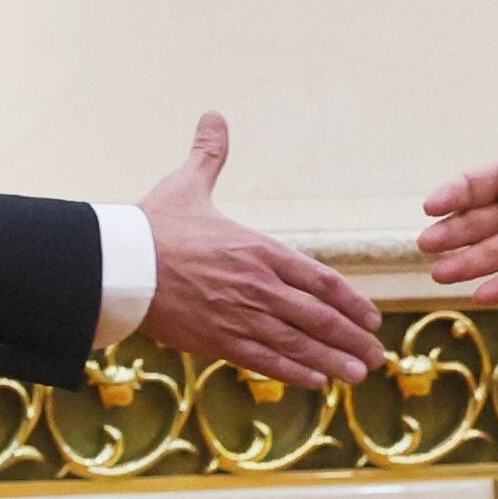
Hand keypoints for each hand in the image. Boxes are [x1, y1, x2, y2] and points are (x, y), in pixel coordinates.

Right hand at [139, 113, 384, 386]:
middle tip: (377, 355)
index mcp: (259, 250)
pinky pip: (265, 360)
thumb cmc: (153, 224)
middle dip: (352, 337)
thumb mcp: (187, 184)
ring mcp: (239, 316)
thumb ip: (209, 155)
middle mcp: (258, 286)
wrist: (120, 263)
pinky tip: (317, 382)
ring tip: (359, 374)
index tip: (371, 316)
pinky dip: (294, 372)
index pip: (320, 279)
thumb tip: (213, 116)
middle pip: (318, 317)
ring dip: (333, 360)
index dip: (350, 301)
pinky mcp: (217, 340)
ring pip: (298, 343)